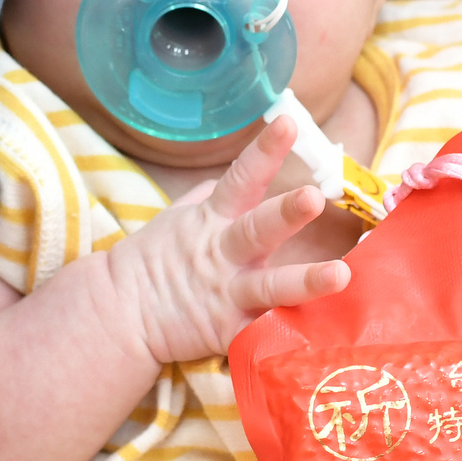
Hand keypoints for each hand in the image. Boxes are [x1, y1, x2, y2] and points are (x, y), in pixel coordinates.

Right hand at [103, 116, 349, 364]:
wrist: (120, 313)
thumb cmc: (155, 260)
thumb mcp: (179, 218)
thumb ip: (213, 197)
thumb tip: (243, 177)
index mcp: (212, 220)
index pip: (241, 178)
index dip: (264, 150)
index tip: (287, 121)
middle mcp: (223, 253)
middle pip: (257, 229)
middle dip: (285, 214)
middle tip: (313, 197)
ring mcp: (226, 294)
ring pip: (270, 286)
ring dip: (306, 281)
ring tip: (340, 275)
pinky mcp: (226, 333)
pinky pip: (260, 336)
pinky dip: (284, 337)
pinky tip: (318, 339)